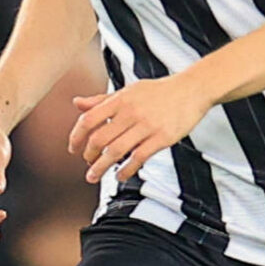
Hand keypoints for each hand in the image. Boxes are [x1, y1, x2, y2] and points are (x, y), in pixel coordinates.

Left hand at [69, 75, 208, 185]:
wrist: (191, 89)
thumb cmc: (159, 91)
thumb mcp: (127, 91)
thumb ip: (101, 100)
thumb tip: (77, 103)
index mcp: (120, 99)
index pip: (88, 119)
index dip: (76, 136)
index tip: (73, 148)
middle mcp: (131, 112)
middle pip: (99, 139)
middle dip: (88, 155)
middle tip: (87, 163)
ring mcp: (146, 126)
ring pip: (115, 151)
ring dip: (101, 167)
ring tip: (94, 176)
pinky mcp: (161, 138)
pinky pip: (138, 158)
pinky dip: (125, 170)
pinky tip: (120, 175)